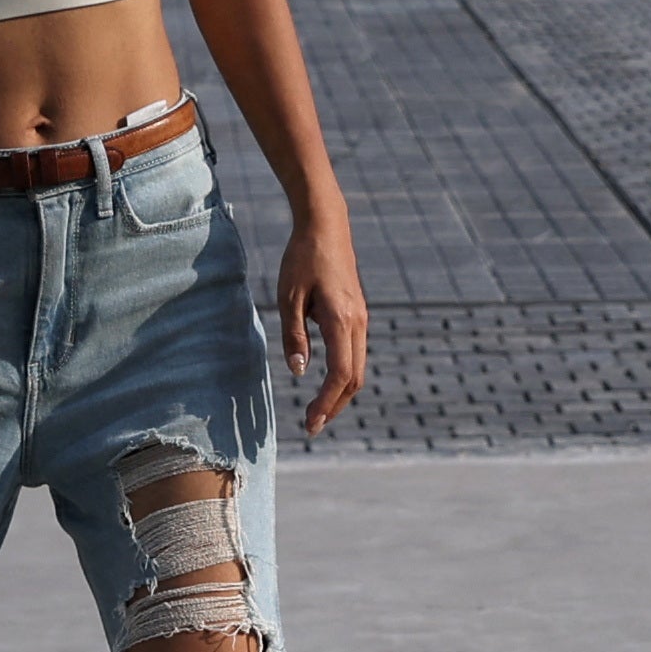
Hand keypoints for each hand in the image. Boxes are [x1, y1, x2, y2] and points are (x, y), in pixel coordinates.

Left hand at [274, 211, 369, 435]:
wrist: (325, 225)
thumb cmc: (302, 258)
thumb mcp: (288, 297)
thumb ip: (293, 336)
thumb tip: (299, 372)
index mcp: (340, 320)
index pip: (340, 374)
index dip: (325, 402)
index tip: (309, 422)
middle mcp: (358, 323)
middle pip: (354, 378)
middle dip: (335, 406)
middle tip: (312, 426)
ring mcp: (361, 319)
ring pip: (358, 367)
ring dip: (340, 393)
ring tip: (318, 411)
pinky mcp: (358, 314)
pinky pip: (355, 353)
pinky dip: (343, 375)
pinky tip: (326, 384)